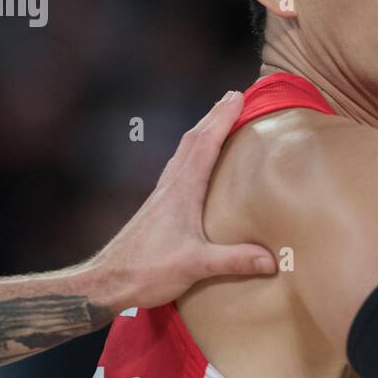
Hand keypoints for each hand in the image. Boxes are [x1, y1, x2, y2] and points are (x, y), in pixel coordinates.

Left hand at [84, 91, 275, 309]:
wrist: (106, 281)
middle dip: (214, 115)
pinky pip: (179, 166)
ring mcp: (162, 194)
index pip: (205, 144)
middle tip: (235, 96)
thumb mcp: (195, 266)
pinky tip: (198, 160)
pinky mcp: (158, 205)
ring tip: (218, 118)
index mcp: (182, 191)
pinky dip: (193, 151)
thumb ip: (234, 260)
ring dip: (203, 130)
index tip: (239, 96)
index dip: (222, 118)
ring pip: (184, 150)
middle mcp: (171, 185)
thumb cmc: (146, 271)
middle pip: (193, 139)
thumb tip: (272, 259)